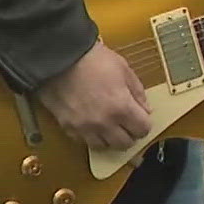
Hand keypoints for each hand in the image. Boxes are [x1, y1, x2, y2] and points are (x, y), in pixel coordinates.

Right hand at [36, 40, 151, 149]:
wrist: (59, 56)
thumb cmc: (91, 59)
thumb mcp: (123, 68)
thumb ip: (137, 91)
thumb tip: (144, 108)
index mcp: (121, 107)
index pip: (143, 130)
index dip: (144, 123)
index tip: (140, 117)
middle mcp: (104, 123)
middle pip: (125, 144)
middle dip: (129, 134)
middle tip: (126, 123)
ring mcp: (85, 127)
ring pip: (104, 147)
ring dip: (109, 138)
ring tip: (108, 125)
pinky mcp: (68, 127)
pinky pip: (84, 141)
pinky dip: (90, 136)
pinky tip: (91, 123)